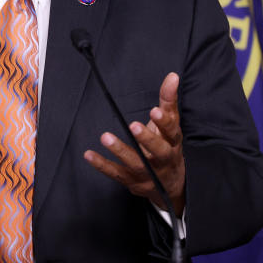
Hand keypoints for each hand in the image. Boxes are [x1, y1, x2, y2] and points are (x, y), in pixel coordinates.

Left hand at [83, 72, 185, 215]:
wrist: (171, 187)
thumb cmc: (167, 147)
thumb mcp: (171, 125)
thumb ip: (168, 100)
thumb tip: (172, 76)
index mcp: (173, 142)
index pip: (172, 130)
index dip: (164, 122)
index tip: (154, 111)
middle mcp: (163, 158)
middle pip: (158, 150)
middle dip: (146, 138)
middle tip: (133, 125)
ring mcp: (148, 173)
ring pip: (136, 163)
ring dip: (120, 150)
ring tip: (106, 137)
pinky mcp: (133, 182)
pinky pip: (116, 174)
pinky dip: (102, 165)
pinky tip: (89, 154)